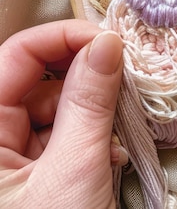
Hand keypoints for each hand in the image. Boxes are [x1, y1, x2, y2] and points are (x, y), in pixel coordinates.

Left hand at [0, 19, 123, 207]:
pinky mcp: (25, 176)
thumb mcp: (74, 171)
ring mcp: (5, 160)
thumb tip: (109, 43)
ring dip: (92, 112)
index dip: (64, 38)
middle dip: (85, 77)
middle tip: (127, 82)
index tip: (112, 42)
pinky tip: (108, 154)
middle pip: (37, 79)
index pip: (16, 55)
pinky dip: (87, 138)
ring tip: (121, 131)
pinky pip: (56, 136)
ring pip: (51, 108)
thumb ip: (91, 101)